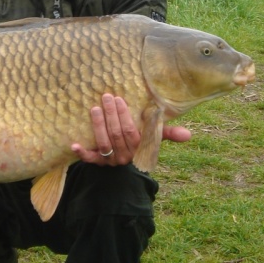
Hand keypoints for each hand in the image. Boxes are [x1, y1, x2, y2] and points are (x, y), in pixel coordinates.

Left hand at [72, 94, 190, 165]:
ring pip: (104, 143)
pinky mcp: (98, 163)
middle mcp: (125, 156)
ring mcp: (111, 161)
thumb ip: (167, 133)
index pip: (132, 132)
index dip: (124, 116)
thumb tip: (189, 135)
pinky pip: (90, 160)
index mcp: (139, 148)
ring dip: (98, 126)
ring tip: (94, 109)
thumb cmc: (139, 143)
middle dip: (111, 115)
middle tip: (105, 97)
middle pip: (116, 135)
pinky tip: (74, 144)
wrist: (123, 166)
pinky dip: (82, 153)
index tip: (118, 100)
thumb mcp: (152, 138)